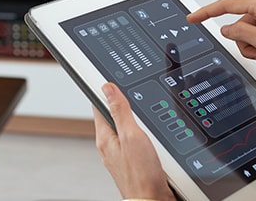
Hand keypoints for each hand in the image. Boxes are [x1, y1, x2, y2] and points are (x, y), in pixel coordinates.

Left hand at [94, 83, 176, 200]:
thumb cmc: (141, 176)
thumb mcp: (132, 136)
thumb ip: (120, 111)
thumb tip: (107, 87)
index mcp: (105, 137)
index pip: (99, 105)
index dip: (106, 91)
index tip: (109, 80)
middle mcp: (111, 146)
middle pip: (115, 116)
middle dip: (126, 106)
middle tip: (135, 96)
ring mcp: (124, 156)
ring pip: (130, 130)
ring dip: (140, 124)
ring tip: (148, 119)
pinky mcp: (137, 164)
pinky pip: (141, 144)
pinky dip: (148, 138)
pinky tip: (156, 140)